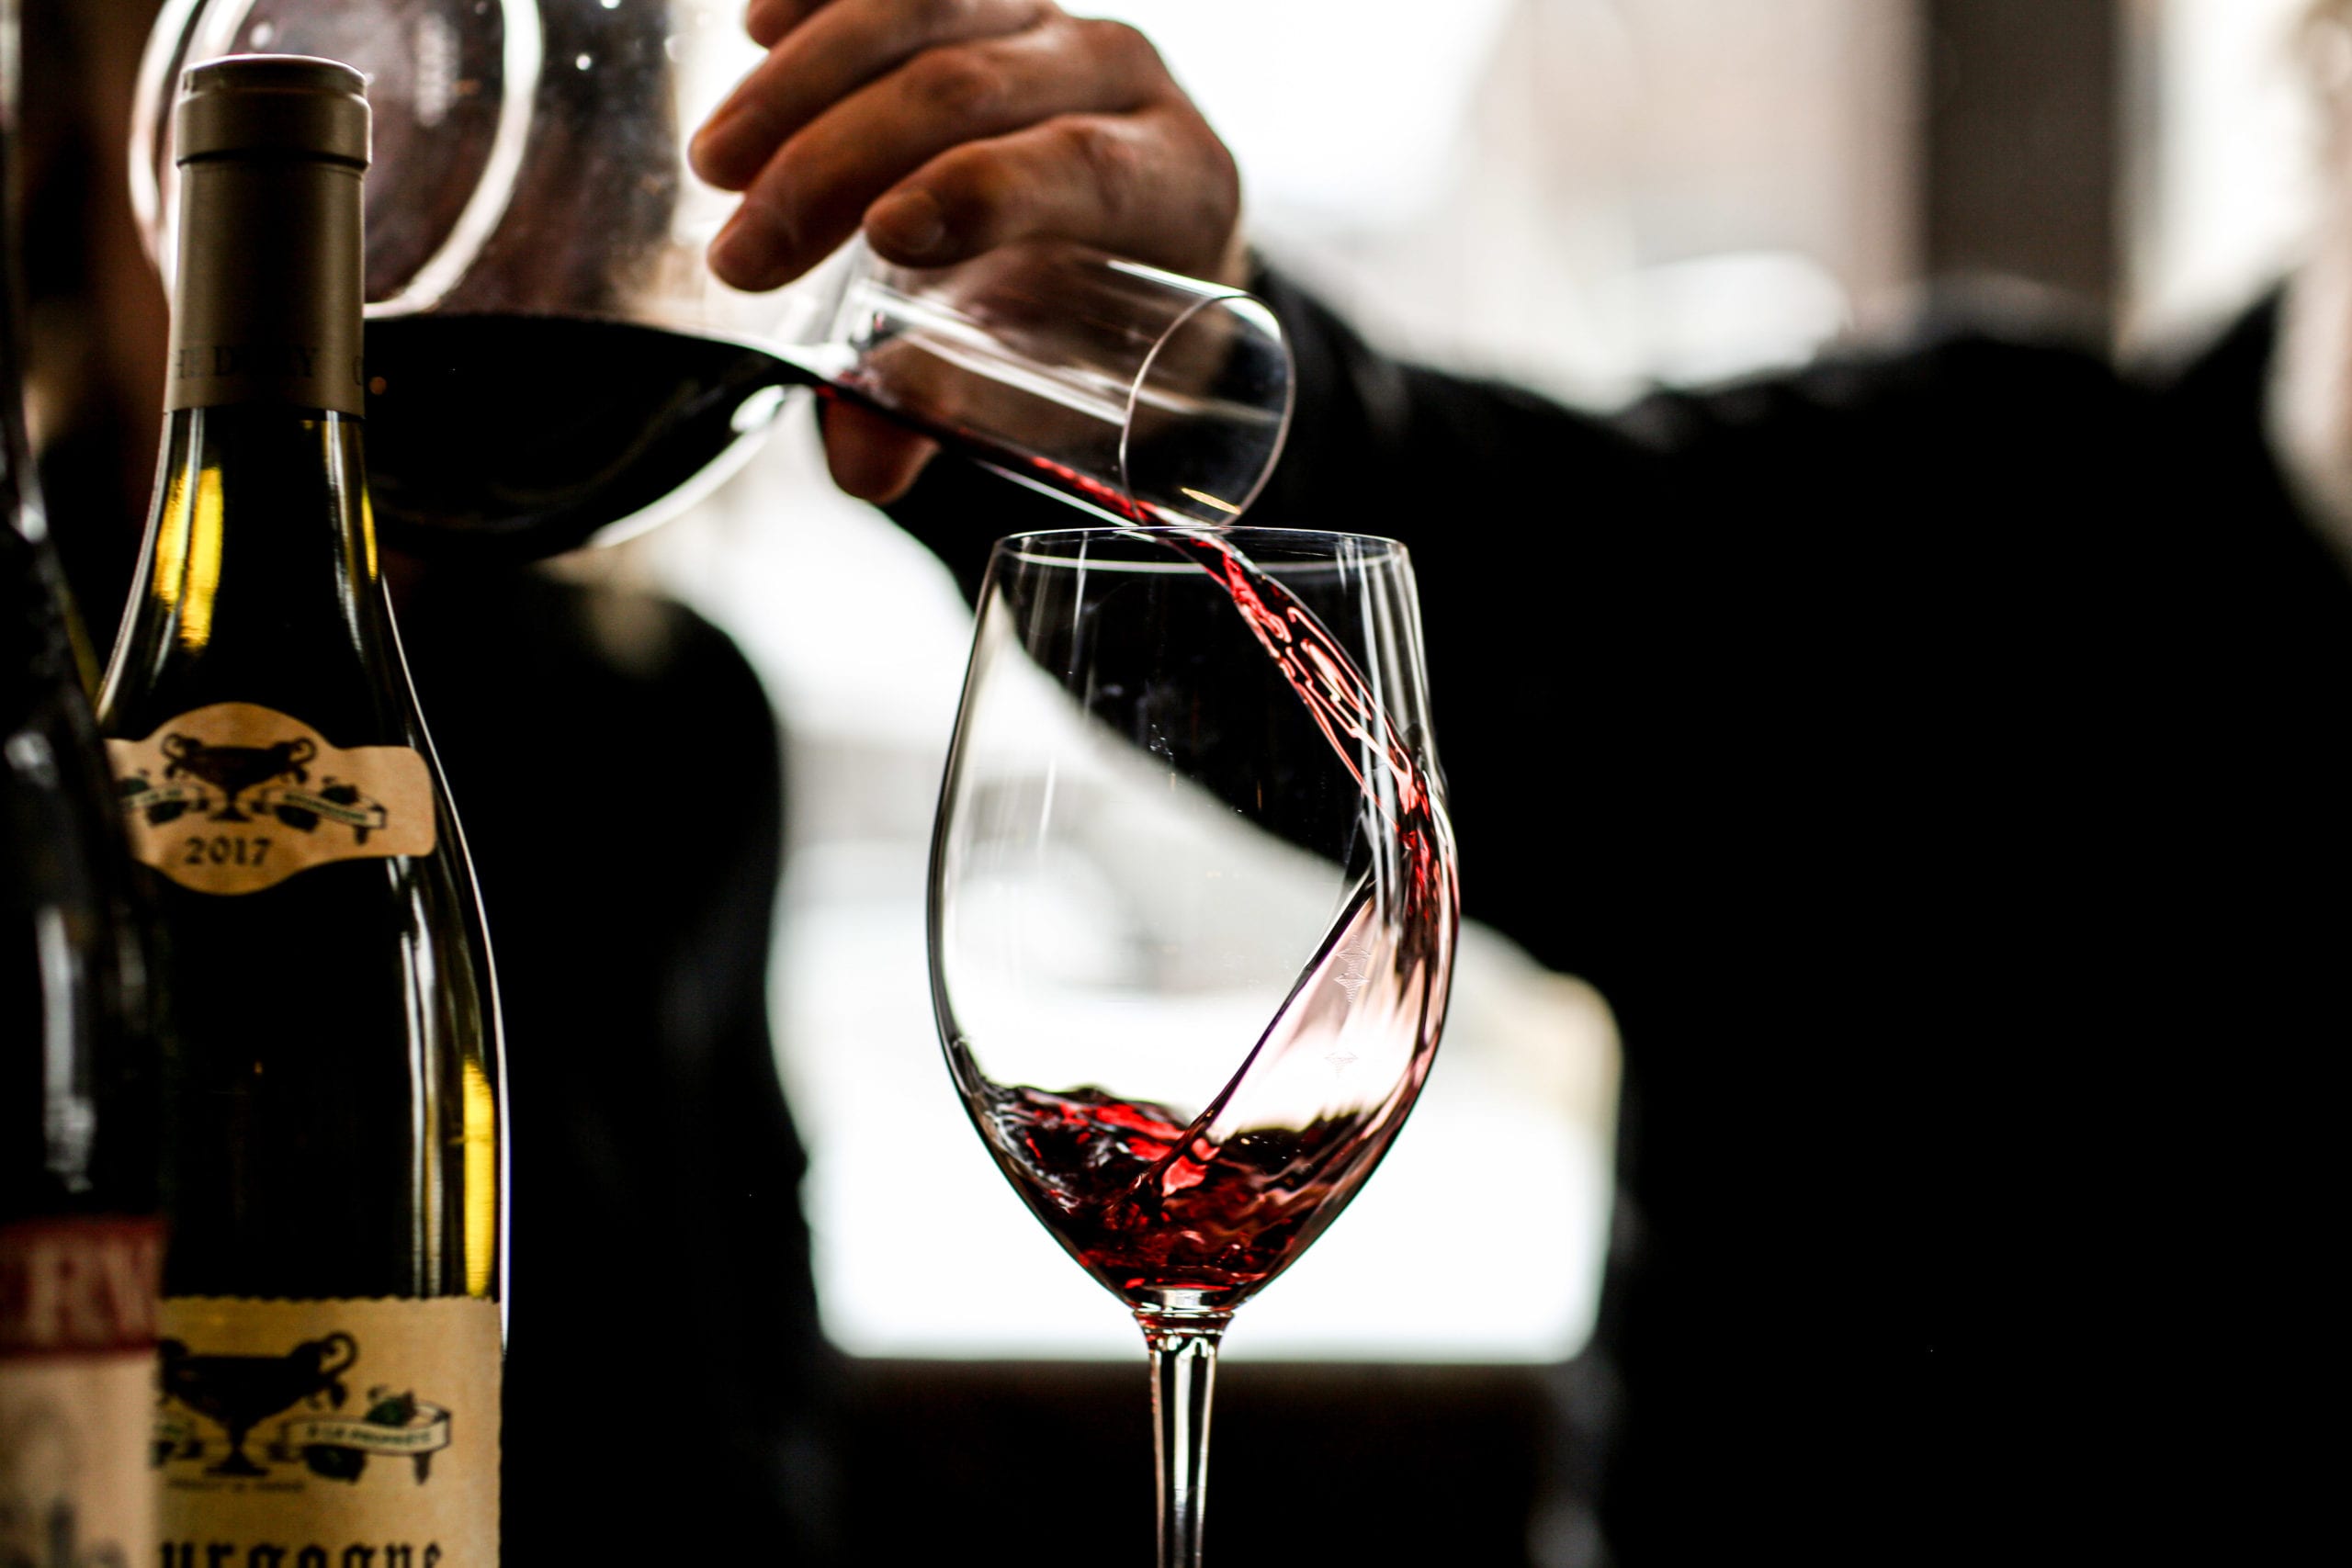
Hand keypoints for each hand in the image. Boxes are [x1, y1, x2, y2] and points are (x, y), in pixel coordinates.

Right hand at [690, 0, 1244, 501]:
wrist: (1127, 237)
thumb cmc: (1086, 319)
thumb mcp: (1046, 373)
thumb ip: (955, 407)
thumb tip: (863, 466)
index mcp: (1169, 181)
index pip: (1075, 164)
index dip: (979, 191)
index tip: (879, 239)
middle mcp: (1119, 76)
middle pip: (974, 90)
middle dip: (842, 163)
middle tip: (743, 249)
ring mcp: (1048, 16)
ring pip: (926, 11)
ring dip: (806, 82)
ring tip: (717, 163)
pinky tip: (756, 30)